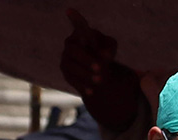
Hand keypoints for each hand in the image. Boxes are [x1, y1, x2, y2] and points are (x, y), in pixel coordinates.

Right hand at [60, 8, 140, 131]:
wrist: (98, 70)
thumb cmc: (103, 52)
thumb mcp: (110, 46)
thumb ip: (109, 47)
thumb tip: (104, 56)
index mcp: (82, 35)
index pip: (79, 26)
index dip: (75, 19)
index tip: (70, 10)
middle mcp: (71, 45)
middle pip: (73, 50)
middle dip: (86, 59)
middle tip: (100, 67)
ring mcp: (66, 59)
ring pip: (71, 67)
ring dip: (85, 74)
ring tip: (100, 81)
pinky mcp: (67, 73)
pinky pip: (72, 80)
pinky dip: (82, 85)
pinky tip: (92, 91)